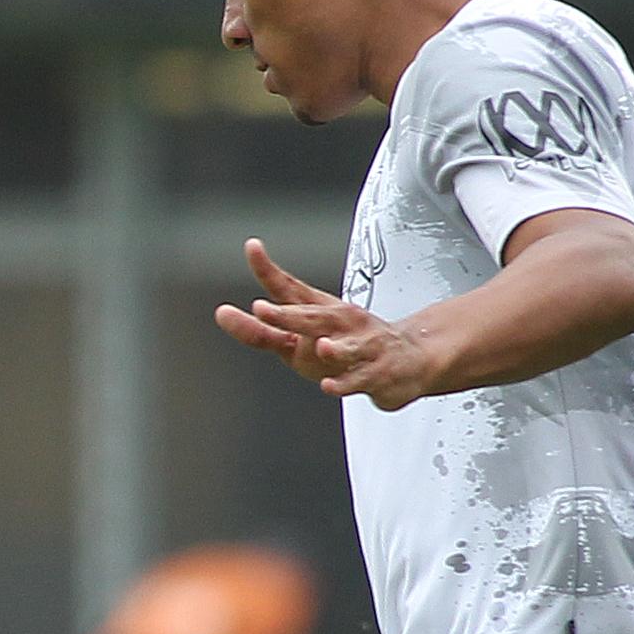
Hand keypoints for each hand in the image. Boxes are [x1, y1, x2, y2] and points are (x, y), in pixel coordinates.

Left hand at [214, 240, 446, 409]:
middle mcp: (339, 322)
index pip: (288, 287)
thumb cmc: (349, 341)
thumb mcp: (303, 333)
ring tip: (321, 347)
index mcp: (319, 310)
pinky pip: (358, 379)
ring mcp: (360, 346)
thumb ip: (260, 330)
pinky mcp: (375, 372)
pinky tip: (330, 386)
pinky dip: (344, 383)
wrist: (410, 356)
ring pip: (344, 348)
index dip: (267, 269)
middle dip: (288, 315)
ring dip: (333, 348)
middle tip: (262, 310)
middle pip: (311, 317)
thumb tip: (223, 315)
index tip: (251, 247)